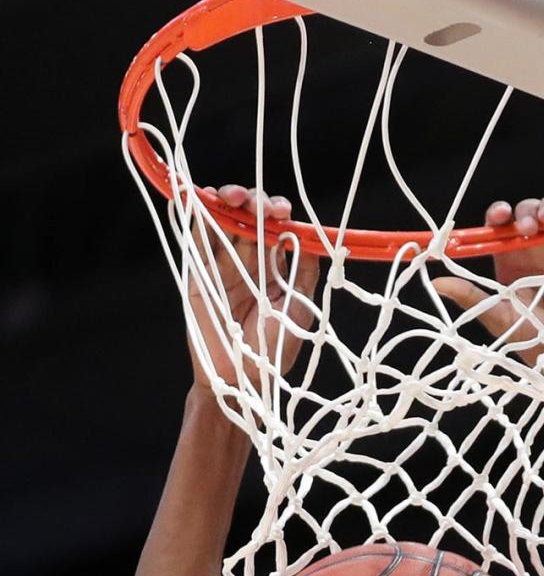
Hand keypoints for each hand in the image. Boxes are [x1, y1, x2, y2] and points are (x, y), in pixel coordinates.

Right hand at [187, 184, 320, 392]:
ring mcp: (222, 265)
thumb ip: (306, 273)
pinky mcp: (199, 274)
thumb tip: (315, 238)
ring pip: (223, 222)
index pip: (274, 228)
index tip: (282, 212)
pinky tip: (198, 197)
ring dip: (227, 201)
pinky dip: (196, 215)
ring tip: (233, 196)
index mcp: (273, 267)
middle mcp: (248, 261)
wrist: (243, 379)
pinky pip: (197, 239)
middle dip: (254, 203)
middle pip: (249, 218)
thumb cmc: (275, 350)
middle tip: (259, 205)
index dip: (277, 213)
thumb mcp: (300, 309)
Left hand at [434, 193, 543, 374]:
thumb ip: (471, 297)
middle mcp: (533, 250)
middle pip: (526, 214)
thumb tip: (436, 283)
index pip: (501, 228)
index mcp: (510, 261)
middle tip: (528, 226)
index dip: (499, 215)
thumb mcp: (498, 317)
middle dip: (526, 211)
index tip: (500, 216)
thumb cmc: (534, 339)